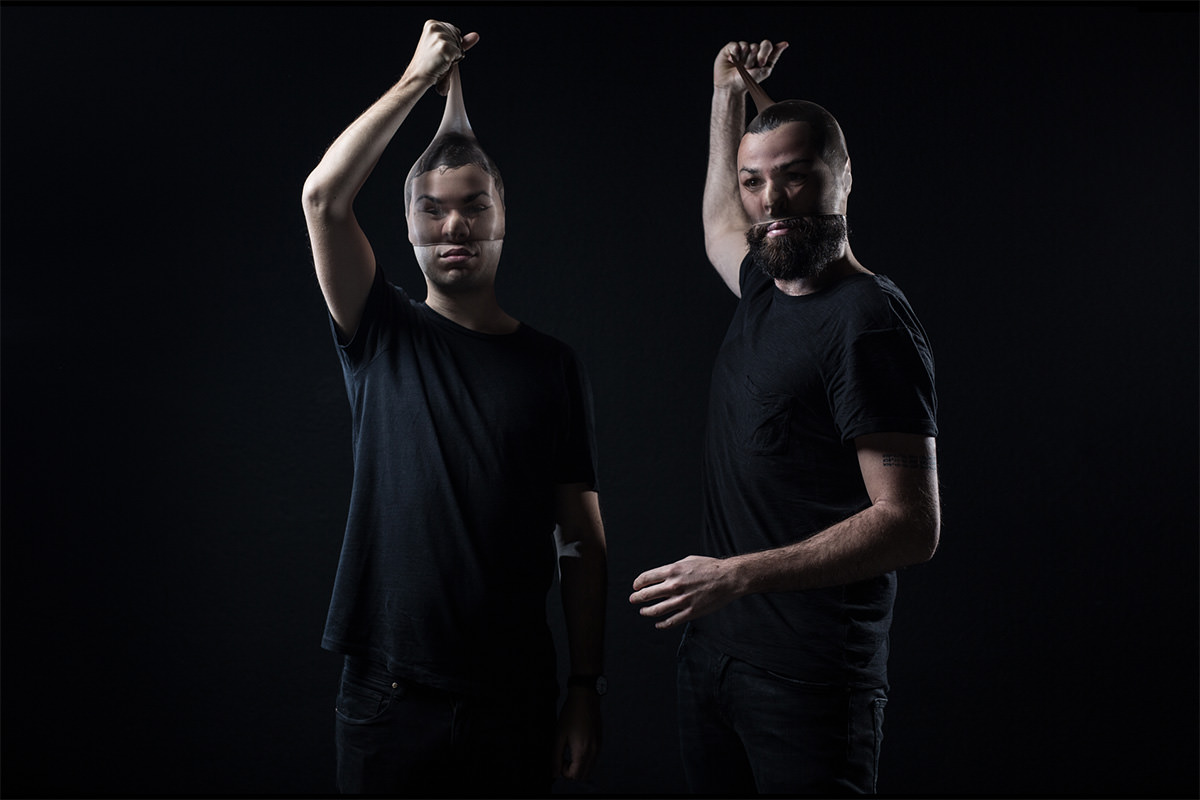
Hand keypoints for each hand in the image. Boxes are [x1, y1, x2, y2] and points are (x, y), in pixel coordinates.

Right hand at [405, 19, 479, 92]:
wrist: (419, 76)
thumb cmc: (430, 63)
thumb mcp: (444, 47)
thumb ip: (460, 40)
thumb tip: (476, 36)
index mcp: (431, 24)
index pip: (454, 30)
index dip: (450, 43)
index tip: (437, 50)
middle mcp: (435, 27)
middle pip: (458, 37)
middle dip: (453, 48)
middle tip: (439, 56)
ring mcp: (439, 37)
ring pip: (459, 46)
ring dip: (453, 56)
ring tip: (440, 60)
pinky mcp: (444, 47)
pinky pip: (459, 54)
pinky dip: (454, 61)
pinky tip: (442, 63)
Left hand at [553, 689, 600, 780]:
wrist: (585, 698)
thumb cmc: (571, 715)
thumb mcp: (559, 736)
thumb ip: (556, 757)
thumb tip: (554, 773)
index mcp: (582, 751)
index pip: (574, 775)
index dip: (563, 772)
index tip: (559, 760)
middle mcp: (593, 751)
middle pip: (583, 775)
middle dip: (572, 772)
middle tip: (563, 758)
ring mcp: (598, 747)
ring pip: (589, 768)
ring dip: (579, 766)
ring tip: (570, 751)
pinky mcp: (600, 741)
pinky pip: (594, 759)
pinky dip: (585, 759)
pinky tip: (577, 746)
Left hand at [629, 555, 743, 629]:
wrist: (729, 578)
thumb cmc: (709, 567)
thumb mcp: (687, 560)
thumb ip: (672, 568)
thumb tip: (660, 575)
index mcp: (672, 570)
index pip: (646, 578)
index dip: (638, 584)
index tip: (636, 587)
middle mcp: (674, 585)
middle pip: (647, 594)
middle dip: (637, 598)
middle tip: (633, 600)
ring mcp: (682, 600)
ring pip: (656, 610)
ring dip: (646, 612)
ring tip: (643, 611)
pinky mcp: (691, 612)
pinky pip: (671, 621)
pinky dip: (661, 624)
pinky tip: (658, 624)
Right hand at [713, 39, 788, 91]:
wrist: (732, 88)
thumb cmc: (749, 81)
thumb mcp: (765, 70)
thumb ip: (774, 55)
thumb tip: (785, 43)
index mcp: (761, 54)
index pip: (766, 44)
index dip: (764, 53)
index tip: (761, 64)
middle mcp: (751, 50)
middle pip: (755, 47)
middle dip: (752, 60)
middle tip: (748, 69)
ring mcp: (740, 49)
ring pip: (745, 46)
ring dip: (743, 59)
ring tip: (739, 67)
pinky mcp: (729, 49)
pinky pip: (735, 45)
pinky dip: (734, 53)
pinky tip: (732, 60)